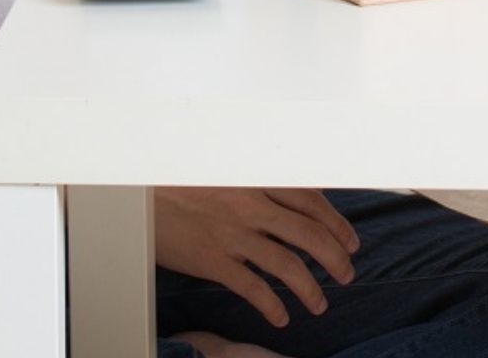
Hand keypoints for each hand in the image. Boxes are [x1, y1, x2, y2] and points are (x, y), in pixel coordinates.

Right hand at [154, 187, 360, 327]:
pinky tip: (281, 316)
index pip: (312, 201)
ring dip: (311, 289)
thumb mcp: (225, 170)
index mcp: (256, 179)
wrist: (137, 193)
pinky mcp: (213, 260)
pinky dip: (273, 305)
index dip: (337, 224)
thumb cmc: (181, 181)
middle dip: (336, 258)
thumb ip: (258, 184)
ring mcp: (233, 234)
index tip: (350, 241)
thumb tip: (294, 202)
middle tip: (346, 274)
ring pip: (288, 265)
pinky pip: (253, 288)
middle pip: (310, 234)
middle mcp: (251, 204)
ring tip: (319, 304)